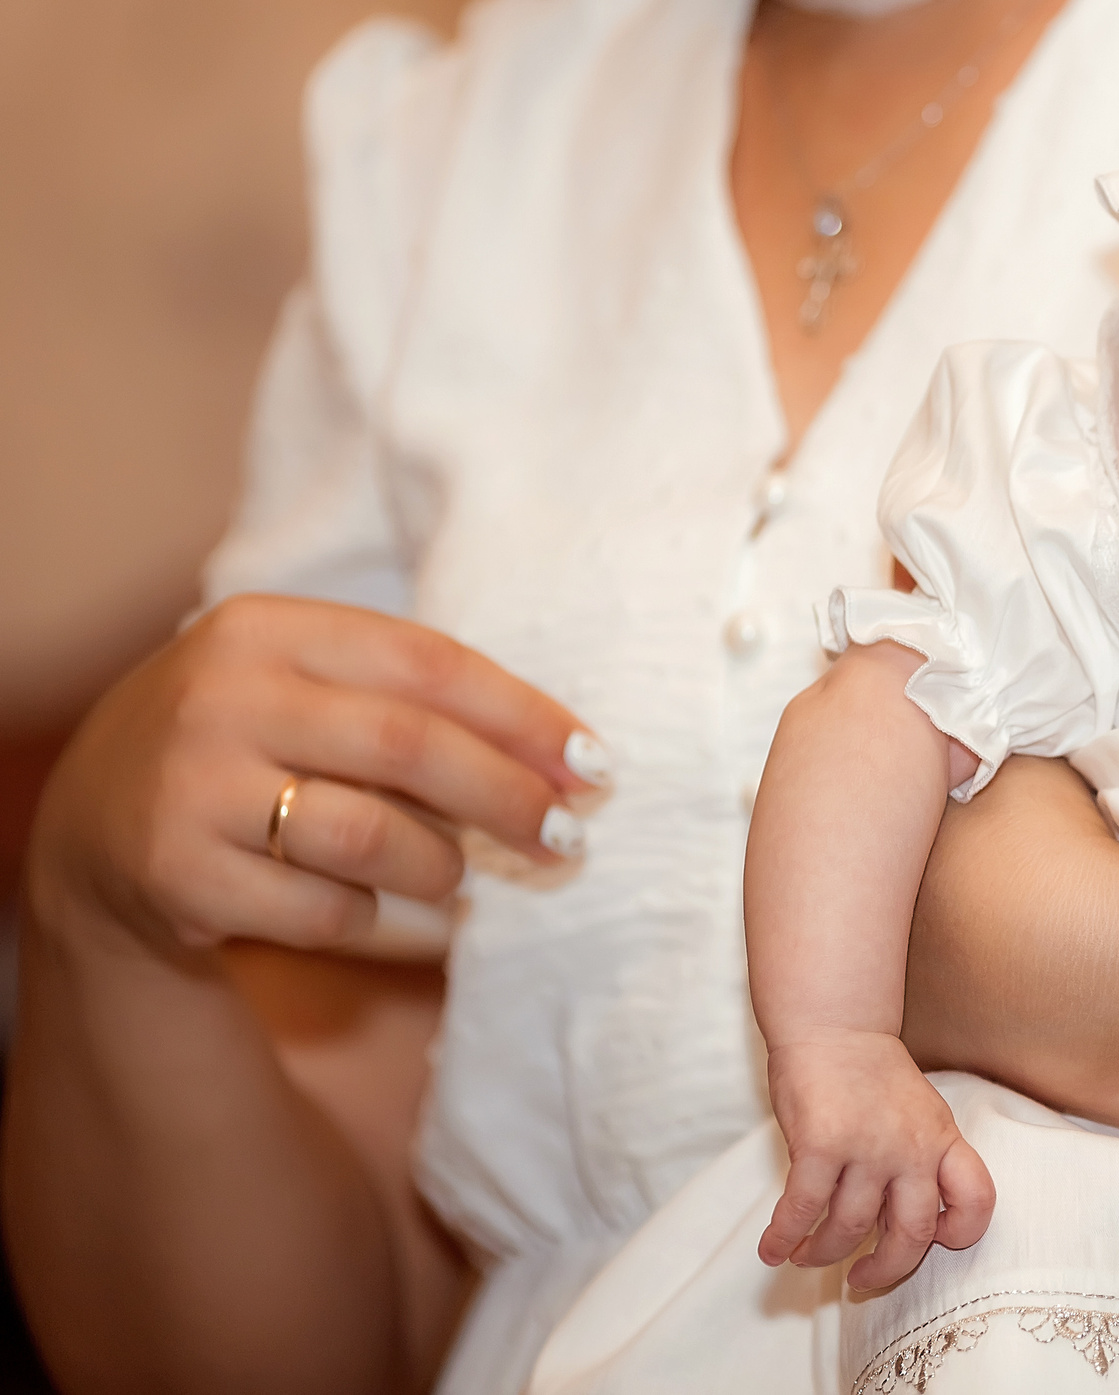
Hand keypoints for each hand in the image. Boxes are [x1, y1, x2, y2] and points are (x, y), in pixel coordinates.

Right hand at [25, 594, 602, 960]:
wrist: (99, 822)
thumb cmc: (254, 743)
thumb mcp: (309, 688)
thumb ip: (415, 703)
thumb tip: (567, 760)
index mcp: (265, 629)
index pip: (428, 663)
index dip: (525, 717)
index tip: (594, 764)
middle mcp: (220, 697)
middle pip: (408, 747)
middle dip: (507, 797)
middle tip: (567, 836)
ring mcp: (189, 786)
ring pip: (370, 836)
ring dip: (442, 866)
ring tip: (460, 875)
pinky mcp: (176, 873)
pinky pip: (321, 908)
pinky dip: (368, 915)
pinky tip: (372, 906)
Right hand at [760, 1032, 996, 1289]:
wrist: (835, 1025)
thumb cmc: (873, 1075)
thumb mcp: (919, 1114)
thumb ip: (919, 1162)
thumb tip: (903, 1223)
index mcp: (942, 1139)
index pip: (976, 1199)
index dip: (960, 1233)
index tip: (932, 1243)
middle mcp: (911, 1148)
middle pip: (912, 1235)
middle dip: (884, 1269)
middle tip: (860, 1278)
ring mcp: (867, 1147)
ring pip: (849, 1229)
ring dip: (823, 1253)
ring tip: (806, 1255)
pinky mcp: (820, 1146)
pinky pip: (803, 1210)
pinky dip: (784, 1238)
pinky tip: (773, 1249)